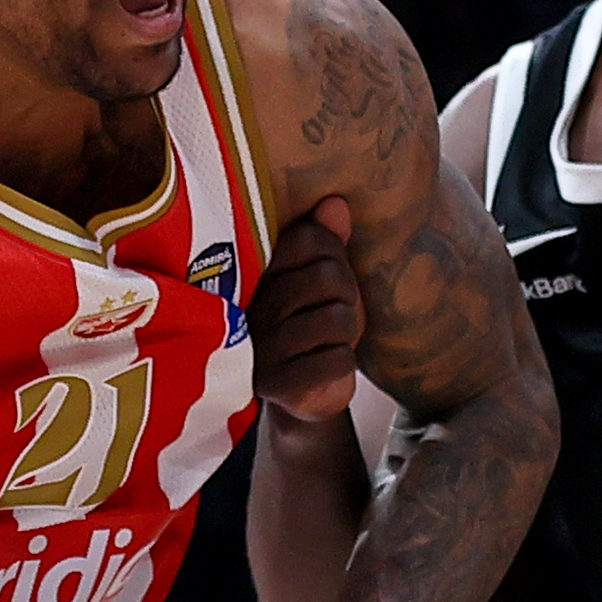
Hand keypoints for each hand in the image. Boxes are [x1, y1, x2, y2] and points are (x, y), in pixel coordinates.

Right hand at [253, 197, 362, 419]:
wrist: (304, 397)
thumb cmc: (315, 330)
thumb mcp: (326, 283)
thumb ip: (328, 243)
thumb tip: (335, 203)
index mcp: (260, 274)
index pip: (308, 238)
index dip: (335, 254)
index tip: (330, 275)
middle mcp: (253, 306)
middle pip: (327, 277)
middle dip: (348, 296)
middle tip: (337, 312)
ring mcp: (261, 347)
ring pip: (336, 319)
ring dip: (348, 331)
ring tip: (331, 340)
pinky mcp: (277, 384)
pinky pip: (337, 359)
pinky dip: (344, 363)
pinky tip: (326, 366)